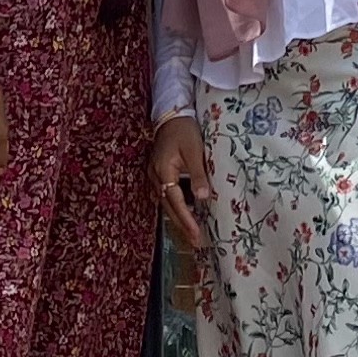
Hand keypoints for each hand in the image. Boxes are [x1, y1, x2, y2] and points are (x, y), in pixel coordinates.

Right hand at [149, 116, 213, 265]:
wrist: (171, 113)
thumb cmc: (184, 130)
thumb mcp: (194, 150)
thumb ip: (197, 174)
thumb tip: (203, 199)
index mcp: (163, 171)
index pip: (175, 202)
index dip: (186, 220)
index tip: (196, 235)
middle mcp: (155, 176)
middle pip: (168, 207)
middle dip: (182, 225)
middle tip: (196, 242)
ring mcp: (154, 175)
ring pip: (166, 203)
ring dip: (178, 218)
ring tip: (192, 233)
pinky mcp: (158, 173)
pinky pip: (166, 195)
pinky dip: (176, 207)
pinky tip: (187, 214)